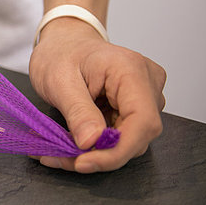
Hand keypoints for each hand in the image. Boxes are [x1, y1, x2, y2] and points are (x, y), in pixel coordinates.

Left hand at [29, 17, 165, 172]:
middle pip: (135, 136)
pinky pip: (119, 135)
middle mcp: (147, 83)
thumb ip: (78, 111)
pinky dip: (94, 145)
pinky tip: (69, 144)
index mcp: (131, 70)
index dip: (116, 150)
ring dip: (93, 153)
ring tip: (58, 151)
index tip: (84, 162)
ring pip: (127, 141)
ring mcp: (144, 96)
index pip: (141, 121)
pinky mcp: (134, 108)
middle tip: (60, 158)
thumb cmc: (61, 53)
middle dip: (98, 155)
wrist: (64, 42)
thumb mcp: (59, 80)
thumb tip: (91, 143)